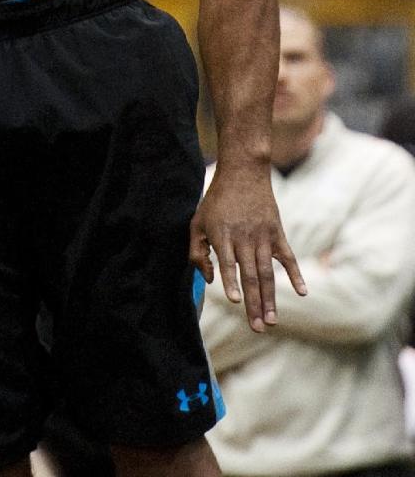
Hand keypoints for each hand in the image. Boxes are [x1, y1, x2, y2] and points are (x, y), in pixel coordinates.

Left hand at [190, 162, 306, 331]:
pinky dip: (296, 275)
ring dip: (270, 298)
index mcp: (223, 235)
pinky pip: (289, 257)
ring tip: (271, 321)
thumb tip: (211, 279)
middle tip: (257, 328)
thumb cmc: (216, 200)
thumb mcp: (197, 222)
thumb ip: (197, 252)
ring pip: (268, 272)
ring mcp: (263, 236)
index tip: (235, 301)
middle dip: (254, 304)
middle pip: (251, 275)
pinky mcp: (277, 233)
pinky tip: (302, 292)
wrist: (243, 171)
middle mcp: (245, 237)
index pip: (228, 263)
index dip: (231, 282)